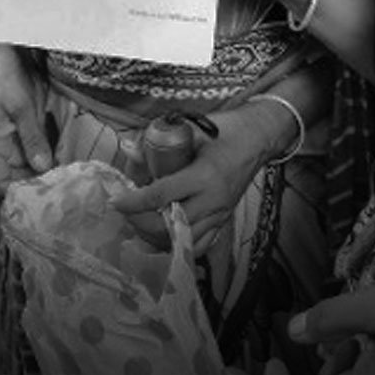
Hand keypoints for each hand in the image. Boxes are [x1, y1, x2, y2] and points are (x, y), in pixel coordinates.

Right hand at [0, 46, 52, 193]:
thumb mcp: (22, 108)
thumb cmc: (9, 80)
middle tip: (63, 190)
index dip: (20, 191)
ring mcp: (14, 144)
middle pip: (17, 180)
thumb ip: (32, 138)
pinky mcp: (29, 137)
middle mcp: (0, 150)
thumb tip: (42, 166)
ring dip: (46, 176)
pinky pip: (38, 157)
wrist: (13, 58)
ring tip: (67, 183)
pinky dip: (50, 163)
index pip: (1, 182)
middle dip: (38, 186)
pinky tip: (66, 168)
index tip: (44, 195)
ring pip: (30, 171)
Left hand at [109, 105, 277, 254]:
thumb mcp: (192, 130)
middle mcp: (213, 201)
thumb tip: (128, 149)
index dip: (134, 202)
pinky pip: (200, 245)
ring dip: (156, 235)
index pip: (160, 196)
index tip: (115, 201)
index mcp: (204, 176)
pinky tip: (163, 234)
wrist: (259, 139)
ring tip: (140, 222)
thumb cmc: (226, 130)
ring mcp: (220, 214)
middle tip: (126, 211)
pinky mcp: (224, 221)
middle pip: (168, 224)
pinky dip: (178, 243)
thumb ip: (159, 141)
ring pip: (182, 240)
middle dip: (140, 222)